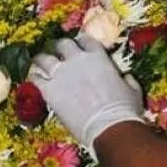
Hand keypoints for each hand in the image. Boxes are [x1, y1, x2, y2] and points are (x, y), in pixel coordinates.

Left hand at [29, 35, 145, 156]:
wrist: (109, 127)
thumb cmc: (124, 110)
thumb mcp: (133, 90)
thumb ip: (127, 80)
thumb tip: (126, 78)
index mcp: (98, 57)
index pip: (86, 40)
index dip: (81, 41)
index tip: (79, 45)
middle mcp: (77, 60)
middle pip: (62, 44)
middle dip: (59, 47)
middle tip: (57, 52)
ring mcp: (61, 74)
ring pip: (43, 58)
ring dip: (41, 60)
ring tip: (39, 63)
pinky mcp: (50, 90)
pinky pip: (35, 78)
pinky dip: (33, 77)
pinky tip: (33, 79)